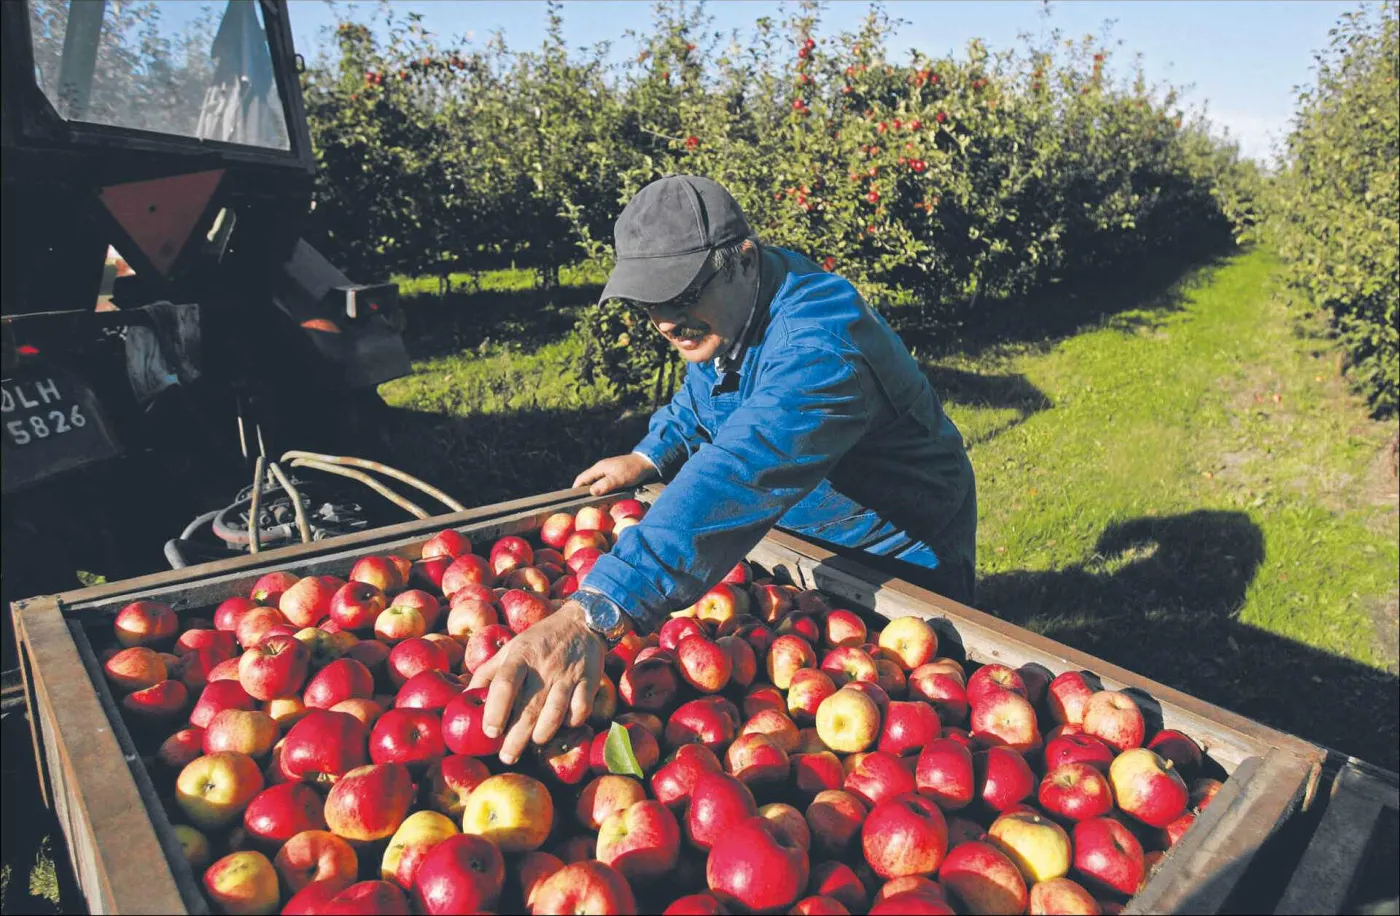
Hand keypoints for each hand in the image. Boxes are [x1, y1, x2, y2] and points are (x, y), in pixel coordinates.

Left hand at [467, 601, 603, 764]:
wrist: (581, 622)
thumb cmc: (538, 640)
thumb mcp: (510, 648)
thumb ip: (488, 672)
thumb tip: (465, 698)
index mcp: (520, 657)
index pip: (505, 684)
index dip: (495, 710)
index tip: (490, 732)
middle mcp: (544, 667)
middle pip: (529, 708)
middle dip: (516, 738)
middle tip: (506, 757)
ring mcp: (568, 675)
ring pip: (555, 713)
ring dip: (542, 734)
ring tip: (533, 744)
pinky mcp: (589, 681)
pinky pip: (580, 709)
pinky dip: (571, 722)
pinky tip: (563, 726)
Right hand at [573, 453, 656, 496]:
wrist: (647, 462)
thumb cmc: (633, 470)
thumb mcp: (619, 479)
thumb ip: (605, 484)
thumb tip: (591, 492)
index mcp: (599, 468)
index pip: (582, 478)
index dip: (575, 488)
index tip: (572, 500)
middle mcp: (601, 469)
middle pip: (588, 481)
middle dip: (585, 492)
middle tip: (584, 505)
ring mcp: (608, 471)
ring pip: (596, 483)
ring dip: (595, 493)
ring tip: (595, 504)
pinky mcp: (614, 475)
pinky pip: (604, 484)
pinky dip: (603, 491)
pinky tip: (606, 498)